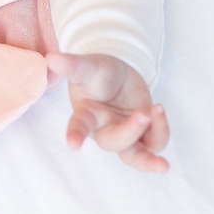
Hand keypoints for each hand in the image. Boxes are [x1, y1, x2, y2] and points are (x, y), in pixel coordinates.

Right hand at [49, 52, 169, 172]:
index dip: (75, 134)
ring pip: (136, 157)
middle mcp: (104, 129)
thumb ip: (72, 64)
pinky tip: (159, 109)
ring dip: (150, 151)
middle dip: (129, 132)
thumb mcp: (87, 66)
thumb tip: (51, 57)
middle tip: (142, 114)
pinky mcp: (143, 135)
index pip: (79, 125)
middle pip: (113, 142)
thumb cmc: (96, 74)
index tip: (73, 145)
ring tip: (157, 111)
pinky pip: (155, 143)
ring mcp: (125, 134)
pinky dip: (161, 129)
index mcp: (86, 114)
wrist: (117, 76)